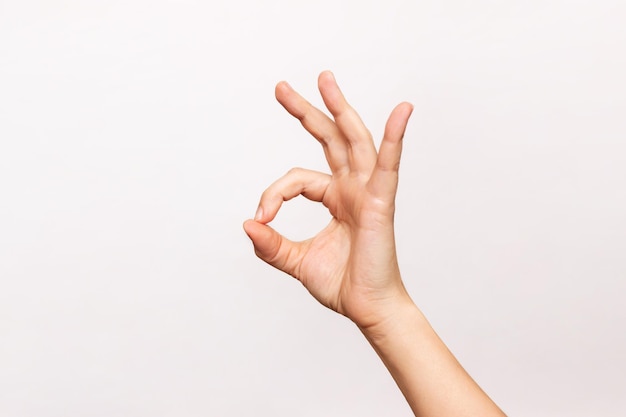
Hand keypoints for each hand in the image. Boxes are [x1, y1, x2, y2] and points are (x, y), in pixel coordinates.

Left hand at [243, 71, 413, 329]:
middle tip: (281, 88)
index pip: (296, 179)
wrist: (366, 309)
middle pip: (329, 139)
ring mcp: (367, 191)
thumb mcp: (295, 260)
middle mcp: (351, 188)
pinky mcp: (380, 202)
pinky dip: (395, 137)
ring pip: (353, 140)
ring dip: (339, 109)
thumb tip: (247, 224)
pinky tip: (401, 111)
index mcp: (334, 198)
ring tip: (324, 80)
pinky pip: (388, 165)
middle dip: (307, 111)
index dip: (274, 193)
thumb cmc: (341, 283)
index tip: (261, 217)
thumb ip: (271, 244)